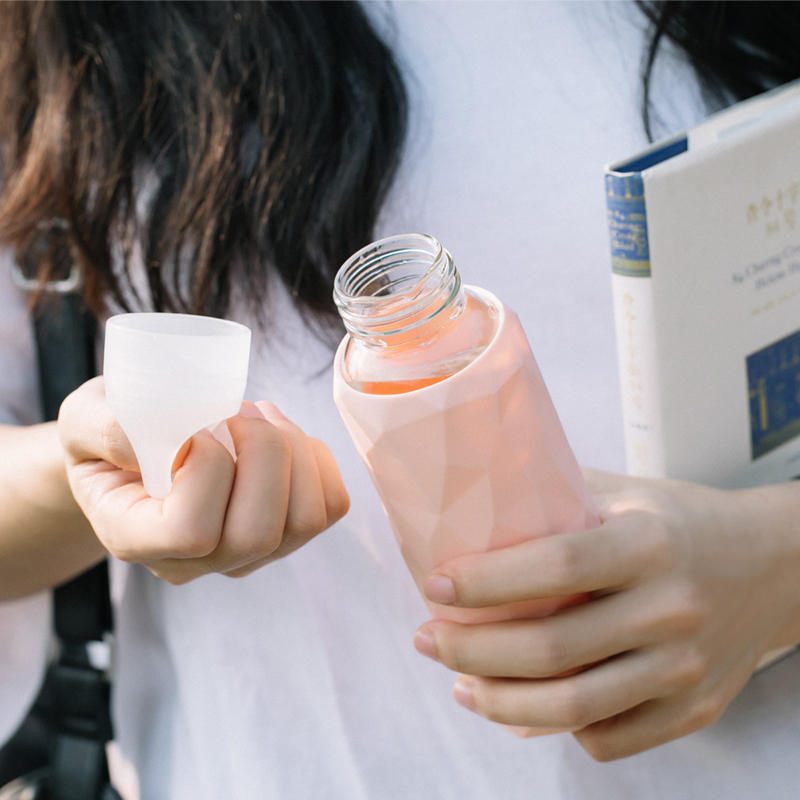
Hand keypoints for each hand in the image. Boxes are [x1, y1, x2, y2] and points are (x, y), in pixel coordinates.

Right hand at [59, 377, 348, 583]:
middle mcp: (195, 562)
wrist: (138, 449)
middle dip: (264, 452)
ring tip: (260, 416)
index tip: (196, 428)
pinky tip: (285, 435)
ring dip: (294, 452)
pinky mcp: (284, 534)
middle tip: (238, 410)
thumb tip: (164, 443)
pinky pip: (329, 507)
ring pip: (305, 520)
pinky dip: (318, 460)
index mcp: (136, 537)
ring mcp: (245, 555)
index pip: (192, 531)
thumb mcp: (86, 417)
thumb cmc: (111, 432)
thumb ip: (107, 428)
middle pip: (259, 532)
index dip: (208, 469)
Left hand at [413, 470, 799, 760]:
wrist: (774, 567)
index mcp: (648, 542)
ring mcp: (686, 667)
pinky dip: (556, 728)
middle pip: (552, 648)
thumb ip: (556, 498)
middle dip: (471, 651)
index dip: (487, 582)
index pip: (557, 566)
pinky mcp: (694, 710)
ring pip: (575, 706)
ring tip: (461, 685)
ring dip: (500, 703)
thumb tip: (472, 504)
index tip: (435, 585)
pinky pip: (609, 737)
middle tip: (427, 639)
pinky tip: (523, 707)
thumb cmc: (680, 523)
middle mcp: (670, 608)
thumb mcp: (625, 492)